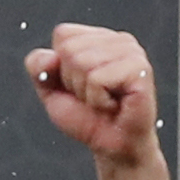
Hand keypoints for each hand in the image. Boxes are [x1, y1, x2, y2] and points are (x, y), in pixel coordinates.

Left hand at [25, 23, 159, 166]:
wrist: (111, 145)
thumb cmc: (87, 117)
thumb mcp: (51, 90)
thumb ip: (39, 67)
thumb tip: (50, 56)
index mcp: (100, 38)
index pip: (63, 34)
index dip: (60, 66)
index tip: (79, 84)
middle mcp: (119, 40)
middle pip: (70, 49)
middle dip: (73, 81)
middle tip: (93, 96)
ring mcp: (132, 52)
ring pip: (82, 62)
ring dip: (86, 92)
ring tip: (104, 101)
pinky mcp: (140, 69)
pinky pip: (97, 79)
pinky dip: (97, 100)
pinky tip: (114, 105)